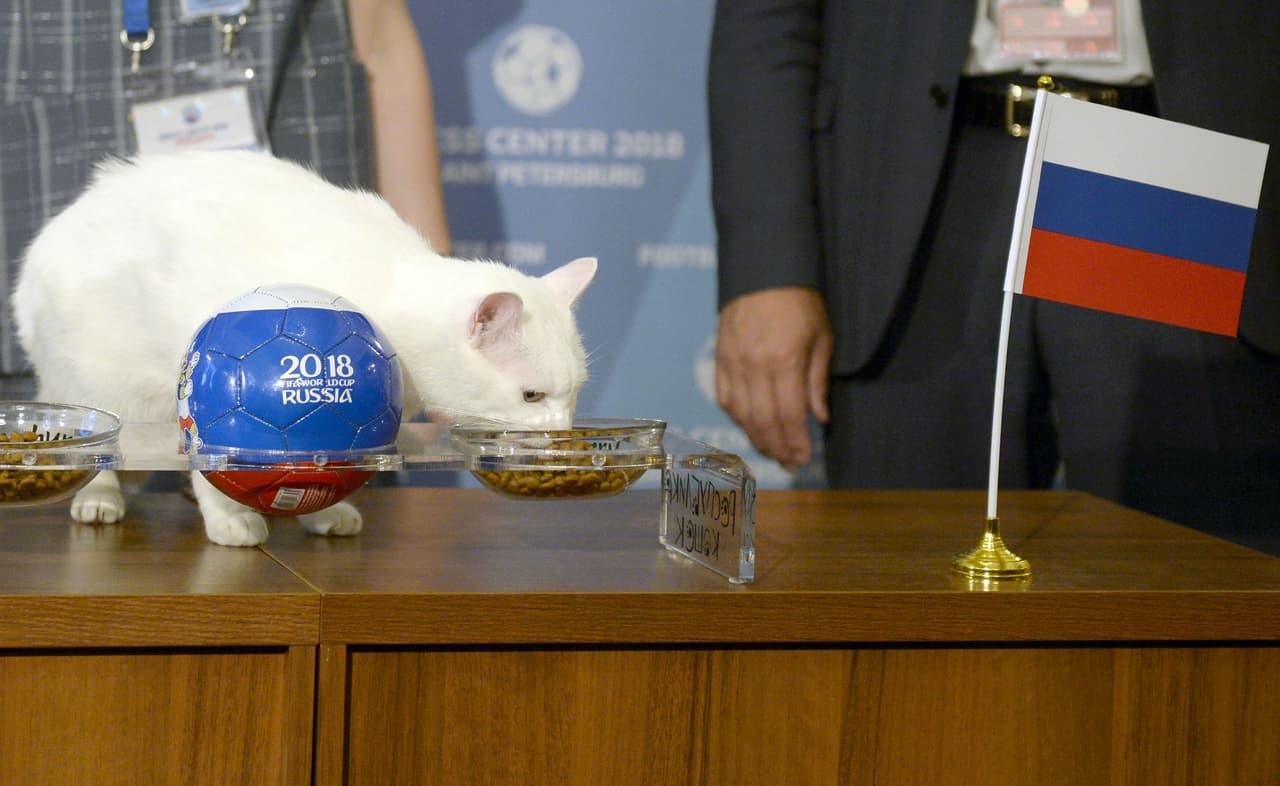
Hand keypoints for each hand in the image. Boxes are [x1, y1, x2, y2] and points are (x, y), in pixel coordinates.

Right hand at [715, 287, 831, 467]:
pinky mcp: (720, 358)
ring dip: (756, 438)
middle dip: (777, 448)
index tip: (804, 458)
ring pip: (741, 415)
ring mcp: (733, 363)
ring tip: (771, 451)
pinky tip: (749, 427)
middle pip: (763, 421)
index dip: (796, 442)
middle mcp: (755, 366)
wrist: (763, 271)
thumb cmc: (800, 303)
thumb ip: (817, 381)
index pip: (789, 415)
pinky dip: (737, 418)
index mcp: (784, 361)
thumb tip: (819, 418)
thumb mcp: (822, 338)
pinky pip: (725, 398)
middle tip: (789, 463)